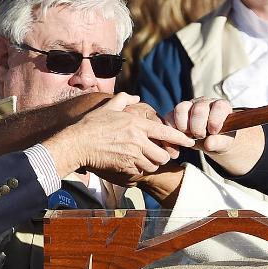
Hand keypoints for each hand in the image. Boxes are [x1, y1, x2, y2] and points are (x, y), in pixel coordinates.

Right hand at [43, 93, 193, 180]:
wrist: (77, 144)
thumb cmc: (92, 124)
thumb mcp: (109, 107)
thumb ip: (124, 99)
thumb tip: (135, 96)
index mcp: (137, 124)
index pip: (167, 132)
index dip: (180, 139)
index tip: (189, 142)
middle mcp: (138, 140)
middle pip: (163, 154)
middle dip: (163, 155)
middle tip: (158, 154)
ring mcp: (132, 155)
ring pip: (153, 164)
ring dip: (151, 164)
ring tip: (143, 160)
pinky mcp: (125, 167)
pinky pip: (140, 172)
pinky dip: (139, 170)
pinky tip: (131, 165)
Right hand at [165, 97, 235, 152]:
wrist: (212, 141)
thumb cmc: (221, 140)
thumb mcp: (224, 144)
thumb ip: (219, 143)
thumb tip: (208, 144)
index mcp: (221, 107)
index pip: (218, 107)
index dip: (214, 121)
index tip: (213, 132)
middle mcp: (205, 102)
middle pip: (198, 110)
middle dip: (197, 128)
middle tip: (200, 137)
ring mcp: (190, 105)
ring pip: (180, 109)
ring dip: (183, 127)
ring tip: (189, 137)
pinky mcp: (177, 113)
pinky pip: (169, 117)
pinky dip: (171, 131)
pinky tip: (179, 139)